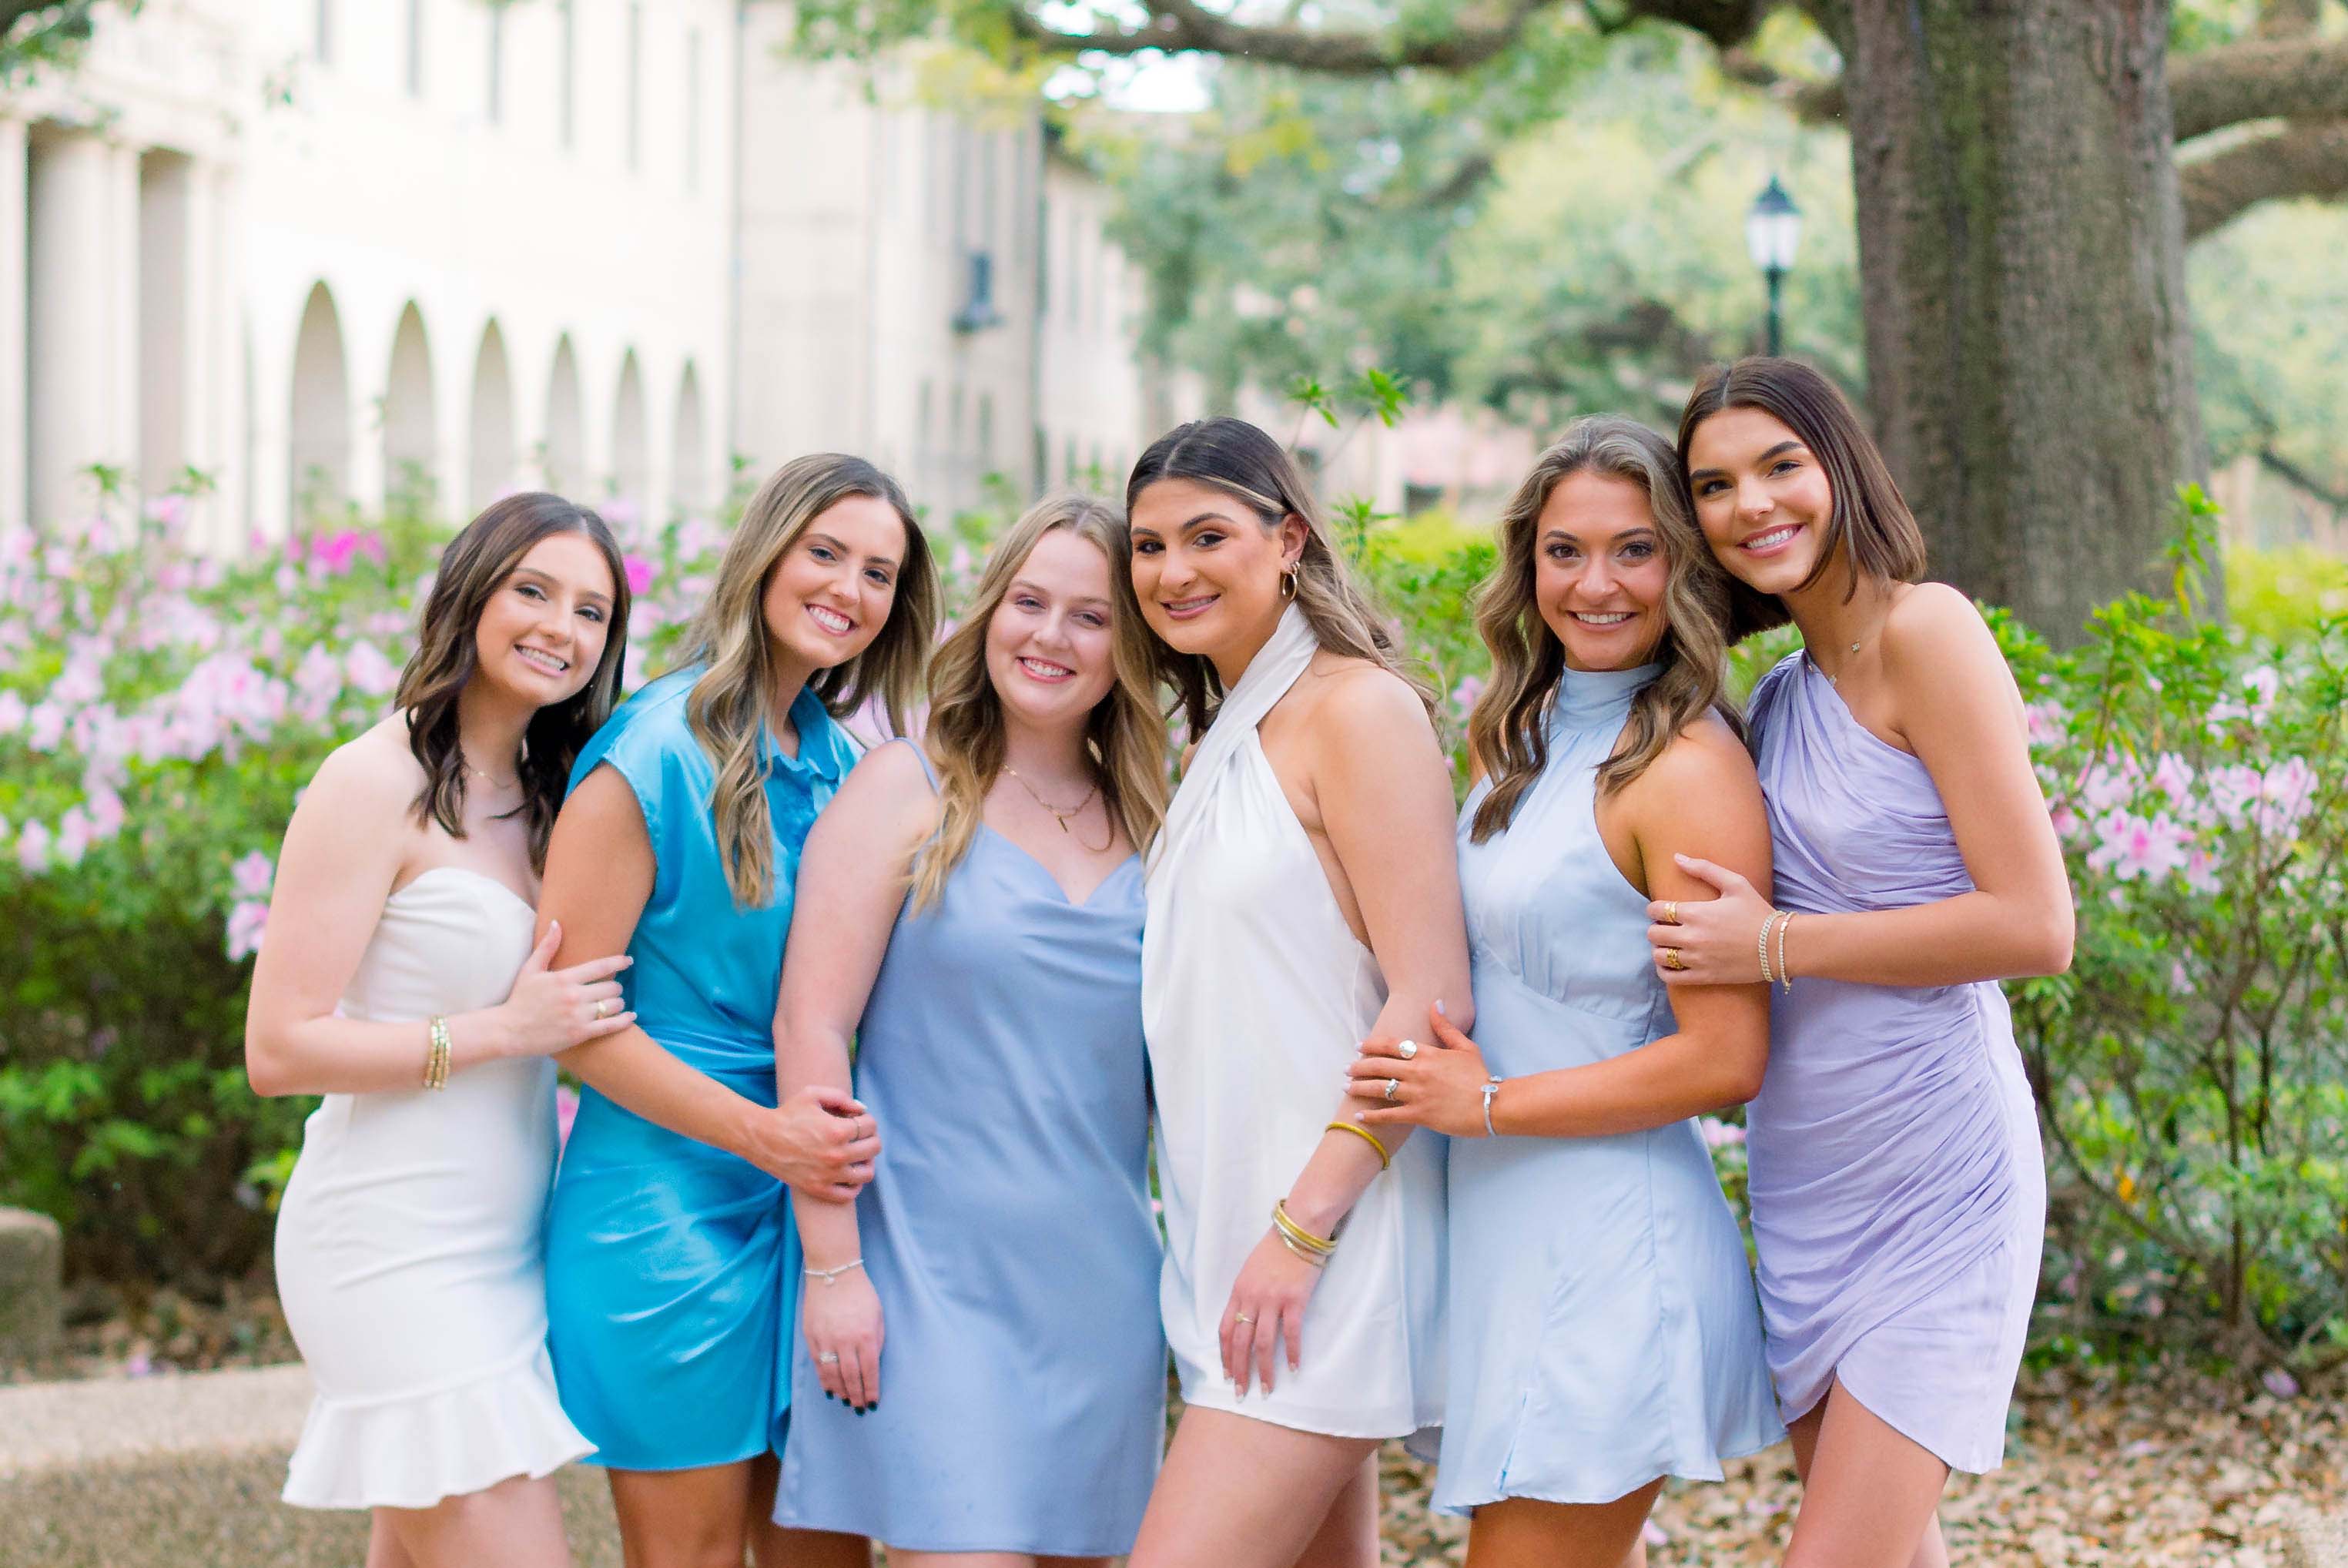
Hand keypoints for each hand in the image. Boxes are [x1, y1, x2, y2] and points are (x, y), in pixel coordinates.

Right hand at [497, 922, 635, 1055]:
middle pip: (611, 987)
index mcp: (564, 978)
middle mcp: (574, 996)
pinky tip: (631, 1017)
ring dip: (618, 1003)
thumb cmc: (519, 999)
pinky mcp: (580, 1033)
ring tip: (614, 1003)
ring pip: (613, 1005)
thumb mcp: (530, 970)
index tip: (628, 961)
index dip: (619, 962)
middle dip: (615, 987)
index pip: (601, 966)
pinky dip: (624, 1021)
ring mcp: (578, 1016)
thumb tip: (557, 922)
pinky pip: (611, 1025)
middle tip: (612, 989)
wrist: (508, 1031)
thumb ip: (547, 947)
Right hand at [750, 1086, 879, 1198]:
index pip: (871, 1126)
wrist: (762, 1139)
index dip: (866, 1120)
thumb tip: (862, 1110)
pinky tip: (847, 1174)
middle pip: (874, 1148)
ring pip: (867, 1173)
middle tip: (859, 1136)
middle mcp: (837, 1155)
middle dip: (870, 1138)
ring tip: (856, 1155)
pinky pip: (849, 1194)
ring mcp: (829, 1175)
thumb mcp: (813, 1094)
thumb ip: (842, 1097)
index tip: (856, 1120)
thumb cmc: (787, 1114)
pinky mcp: (819, 1189)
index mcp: (837, 1130)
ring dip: (866, 1162)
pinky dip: (853, 1185)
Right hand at [802, 1263, 882, 1410]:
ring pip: (832, 1375)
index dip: (871, 1390)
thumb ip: (877, 1340)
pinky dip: (824, 1380)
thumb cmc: (860, 1293)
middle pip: (851, 1377)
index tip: (873, 1402)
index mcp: (866, 1335)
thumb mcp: (878, 1315)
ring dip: (840, 1392)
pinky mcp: (812, 1337)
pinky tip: (829, 1389)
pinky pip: (818, 1365)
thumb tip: (873, 1364)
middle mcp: (846, 1341)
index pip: (870, 1371)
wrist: (833, 1273)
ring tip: (846, 1402)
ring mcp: (826, 1340)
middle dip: (857, 1396)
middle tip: (860, 1409)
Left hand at [1221, 1226, 1324, 1396]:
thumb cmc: (1276, 1248)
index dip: (1225, 1356)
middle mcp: (1252, 1298)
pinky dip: (1292, 1353)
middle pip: (1240, 1342)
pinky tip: (1294, 1368)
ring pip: (1263, 1343)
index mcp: (1238, 1291)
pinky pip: (1291, 1332)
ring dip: (1264, 1370)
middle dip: (1239, 1371)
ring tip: (1266, 1389)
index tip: (1226, 1375)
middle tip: (1241, 1393)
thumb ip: (1246, 1293)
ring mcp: (1273, 1299)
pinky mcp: (1295, 1299)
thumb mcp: (1250, 1270)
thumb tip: (1244, 1318)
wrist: (1299, 1229)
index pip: (1225, 1330)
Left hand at [1345, 1004, 1491, 1137]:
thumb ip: (1446, 1027)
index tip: (1359, 1046)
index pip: (1393, 1045)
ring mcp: (1417, 1094)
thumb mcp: (1466, 1047)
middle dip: (1359, 1066)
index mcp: (1428, 1054)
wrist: (1492, 1105)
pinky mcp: (1419, 1115)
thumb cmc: (1480, 1076)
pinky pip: (1389, 1115)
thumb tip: (1435, 1004)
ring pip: (1380, 1089)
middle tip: (1347, 1068)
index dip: (1372, 1045)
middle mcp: (1418, 1072)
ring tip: (1347, 1088)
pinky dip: (1372, 1115)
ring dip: (1360, 1087)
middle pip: (1380, 1066)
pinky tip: (1360, 1115)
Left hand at [1646, 855, 1774, 985]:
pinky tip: (1672, 964)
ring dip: (1660, 949)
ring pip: (1659, 956)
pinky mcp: (1704, 976)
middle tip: (1668, 927)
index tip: (1663, 910)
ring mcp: (1697, 959)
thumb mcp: (1735, 883)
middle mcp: (1692, 937)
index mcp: (1696, 913)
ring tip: (1671, 945)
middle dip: (1656, 928)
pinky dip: (1665, 971)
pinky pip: (1670, 978)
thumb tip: (1676, 857)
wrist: (1779, 946)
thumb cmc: (1757, 912)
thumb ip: (1704, 869)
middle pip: (1653, 934)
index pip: (1655, 910)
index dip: (1654, 909)